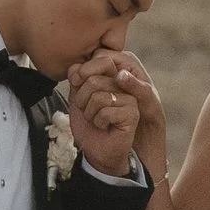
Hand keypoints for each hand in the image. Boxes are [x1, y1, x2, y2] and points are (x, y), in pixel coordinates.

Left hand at [67, 42, 164, 177]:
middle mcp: (122, 82)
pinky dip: (99, 123)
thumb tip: (76, 68)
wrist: (96, 150)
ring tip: (98, 119)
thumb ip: (77, 79)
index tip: (79, 90)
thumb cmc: (88, 123)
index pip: (97, 60)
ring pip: (98, 97)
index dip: (81, 75)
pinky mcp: (133, 112)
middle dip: (83, 100)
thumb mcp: (77, 97)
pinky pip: (106, 112)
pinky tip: (106, 127)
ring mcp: (130, 96)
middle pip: (93, 79)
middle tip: (89, 111)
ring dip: (90, 113)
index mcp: (110, 74)